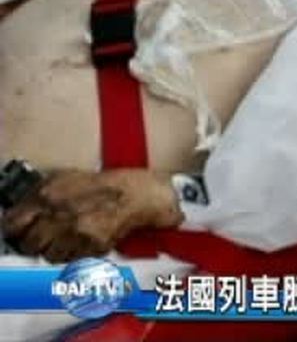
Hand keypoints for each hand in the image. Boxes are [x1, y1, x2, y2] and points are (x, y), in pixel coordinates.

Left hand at [1, 169, 182, 262]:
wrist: (140, 194)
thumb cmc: (109, 184)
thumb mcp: (68, 178)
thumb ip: (42, 195)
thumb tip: (25, 211)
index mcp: (49, 195)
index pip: (14, 223)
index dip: (16, 229)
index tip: (21, 231)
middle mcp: (59, 215)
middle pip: (30, 244)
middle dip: (37, 242)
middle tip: (46, 237)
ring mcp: (75, 233)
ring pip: (50, 256)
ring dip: (58, 250)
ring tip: (69, 240)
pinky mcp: (92, 246)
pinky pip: (73, 260)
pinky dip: (77, 255)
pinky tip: (86, 241)